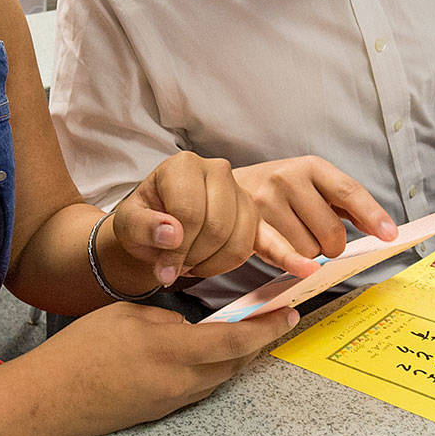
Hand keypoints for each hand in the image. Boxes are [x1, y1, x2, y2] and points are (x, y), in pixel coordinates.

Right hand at [36, 302, 300, 435]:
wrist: (49, 400)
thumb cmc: (79, 351)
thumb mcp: (127, 316)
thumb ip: (167, 321)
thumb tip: (190, 329)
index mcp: (171, 351)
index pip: (234, 342)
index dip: (266, 328)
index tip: (288, 313)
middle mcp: (178, 382)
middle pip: (235, 364)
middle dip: (259, 342)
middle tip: (276, 320)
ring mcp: (171, 402)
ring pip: (219, 379)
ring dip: (238, 358)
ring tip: (247, 335)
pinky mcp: (160, 413)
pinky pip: (199, 389)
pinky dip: (214, 371)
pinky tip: (209, 356)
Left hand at [101, 153, 308, 292]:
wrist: (156, 226)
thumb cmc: (143, 221)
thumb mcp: (129, 222)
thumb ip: (144, 227)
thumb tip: (172, 234)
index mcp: (184, 166)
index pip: (189, 212)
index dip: (176, 248)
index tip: (163, 269)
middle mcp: (217, 171)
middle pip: (218, 227)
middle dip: (195, 256)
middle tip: (177, 268)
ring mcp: (241, 193)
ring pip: (240, 240)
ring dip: (215, 264)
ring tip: (194, 264)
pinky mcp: (255, 217)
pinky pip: (271, 238)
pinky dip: (287, 255)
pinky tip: (306, 268)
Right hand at [233, 155, 397, 266]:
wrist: (219, 188)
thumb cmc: (276, 191)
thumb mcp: (310, 184)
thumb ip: (344, 203)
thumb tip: (380, 227)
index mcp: (309, 166)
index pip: (348, 191)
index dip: (372, 215)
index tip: (389, 234)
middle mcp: (286, 178)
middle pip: (331, 231)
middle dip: (333, 245)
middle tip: (321, 241)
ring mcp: (264, 202)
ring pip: (308, 249)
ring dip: (306, 255)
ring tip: (290, 238)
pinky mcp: (247, 226)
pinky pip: (279, 251)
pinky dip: (295, 263)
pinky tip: (306, 270)